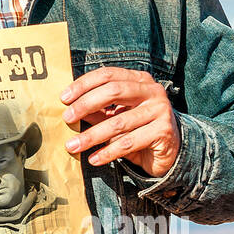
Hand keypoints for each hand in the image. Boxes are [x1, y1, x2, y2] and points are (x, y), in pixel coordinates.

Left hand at [59, 67, 179, 177]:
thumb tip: (69, 107)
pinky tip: (93, 159)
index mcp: (139, 80)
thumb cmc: (137, 129)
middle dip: (86, 104)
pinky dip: (108, 152)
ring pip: (118, 122)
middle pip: (113, 91)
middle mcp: (152, 91)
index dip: (84, 84)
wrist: (169, 152)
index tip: (64, 98)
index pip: (108, 75)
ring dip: (91, 136)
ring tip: (72, 145)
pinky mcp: (163, 131)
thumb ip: (96, 109)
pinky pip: (129, 142)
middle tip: (66, 118)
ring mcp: (160, 110)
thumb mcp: (115, 116)